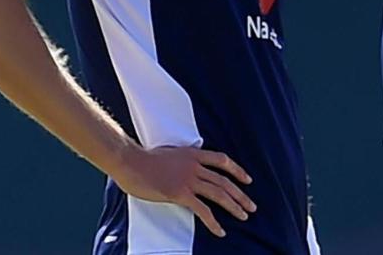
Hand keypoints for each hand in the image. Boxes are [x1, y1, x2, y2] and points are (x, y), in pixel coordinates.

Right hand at [112, 145, 255, 236]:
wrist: (130, 161)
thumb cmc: (145, 159)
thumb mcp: (171, 153)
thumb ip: (184, 159)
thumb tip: (188, 164)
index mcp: (194, 154)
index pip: (222, 160)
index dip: (237, 171)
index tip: (248, 180)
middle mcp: (195, 166)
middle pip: (224, 181)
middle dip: (240, 194)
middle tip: (251, 206)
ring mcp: (188, 180)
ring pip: (218, 194)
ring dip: (234, 206)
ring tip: (244, 216)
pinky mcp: (179, 194)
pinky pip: (202, 210)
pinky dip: (213, 221)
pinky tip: (220, 230)